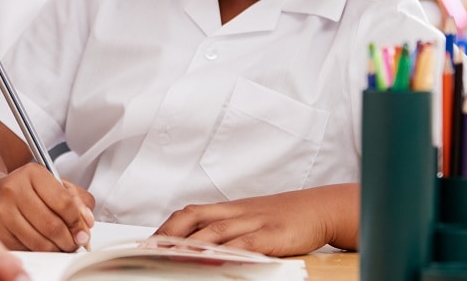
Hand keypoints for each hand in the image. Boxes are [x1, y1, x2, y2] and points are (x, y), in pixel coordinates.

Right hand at [0, 163, 95, 251]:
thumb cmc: (27, 189)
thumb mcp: (54, 184)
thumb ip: (77, 199)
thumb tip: (86, 222)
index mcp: (32, 173)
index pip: (64, 202)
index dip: (78, 221)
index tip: (84, 229)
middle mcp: (14, 190)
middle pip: (52, 225)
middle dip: (70, 239)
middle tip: (76, 241)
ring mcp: (3, 212)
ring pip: (41, 242)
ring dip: (57, 248)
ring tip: (62, 243)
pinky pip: (28, 250)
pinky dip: (41, 251)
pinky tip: (44, 243)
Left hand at [155, 186, 356, 256]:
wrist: (320, 207)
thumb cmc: (283, 217)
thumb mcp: (250, 220)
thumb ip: (227, 231)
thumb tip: (198, 246)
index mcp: (228, 208)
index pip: (189, 213)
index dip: (166, 227)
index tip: (147, 242)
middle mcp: (236, 212)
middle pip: (194, 218)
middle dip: (168, 235)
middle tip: (148, 251)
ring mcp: (253, 222)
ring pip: (215, 230)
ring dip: (190, 244)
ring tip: (170, 256)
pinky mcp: (271, 234)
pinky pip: (246, 243)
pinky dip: (228, 251)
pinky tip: (215, 259)